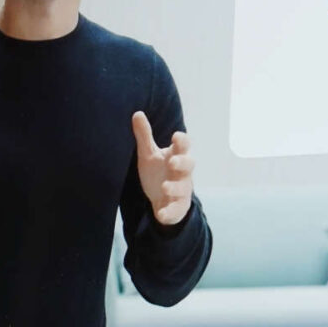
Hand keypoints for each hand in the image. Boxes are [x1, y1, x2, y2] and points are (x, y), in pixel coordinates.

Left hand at [132, 111, 193, 225]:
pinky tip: (161, 214)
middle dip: (182, 163)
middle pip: (189, 165)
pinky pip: (176, 210)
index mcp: (176, 156)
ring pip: (184, 188)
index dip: (182, 141)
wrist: (162, 200)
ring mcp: (182, 190)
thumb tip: (137, 113)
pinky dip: (169, 212)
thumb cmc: (158, 172)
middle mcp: (183, 173)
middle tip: (172, 162)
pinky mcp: (178, 207)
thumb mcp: (149, 154)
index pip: (184, 146)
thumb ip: (145, 136)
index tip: (176, 136)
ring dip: (175, 187)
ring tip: (164, 187)